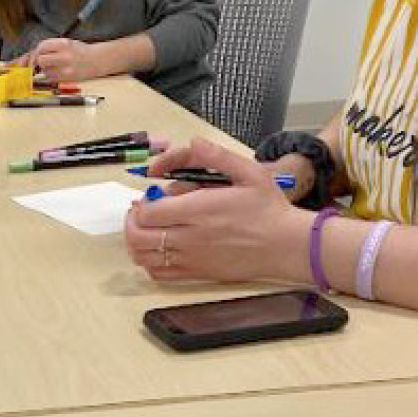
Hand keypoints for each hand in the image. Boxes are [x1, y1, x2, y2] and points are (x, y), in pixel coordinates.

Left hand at [29, 38, 102, 83]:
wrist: (95, 61)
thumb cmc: (78, 50)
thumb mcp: (66, 42)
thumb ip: (50, 46)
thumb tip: (31, 54)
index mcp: (64, 44)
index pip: (42, 46)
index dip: (37, 51)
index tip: (37, 53)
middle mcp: (65, 57)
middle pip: (41, 60)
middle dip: (39, 61)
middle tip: (42, 61)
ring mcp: (66, 70)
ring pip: (45, 71)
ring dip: (46, 69)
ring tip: (56, 66)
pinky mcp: (67, 79)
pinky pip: (51, 79)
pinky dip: (51, 76)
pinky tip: (59, 72)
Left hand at [125, 137, 308, 284]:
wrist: (286, 246)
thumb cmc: (269, 209)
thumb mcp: (249, 171)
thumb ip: (216, 156)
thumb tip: (192, 142)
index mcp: (199, 210)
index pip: (148, 211)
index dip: (140, 203)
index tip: (151, 196)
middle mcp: (190, 238)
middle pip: (138, 236)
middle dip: (131, 222)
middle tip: (140, 211)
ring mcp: (192, 260)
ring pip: (144, 257)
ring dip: (137, 242)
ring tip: (146, 229)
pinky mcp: (197, 274)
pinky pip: (159, 274)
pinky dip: (149, 262)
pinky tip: (160, 249)